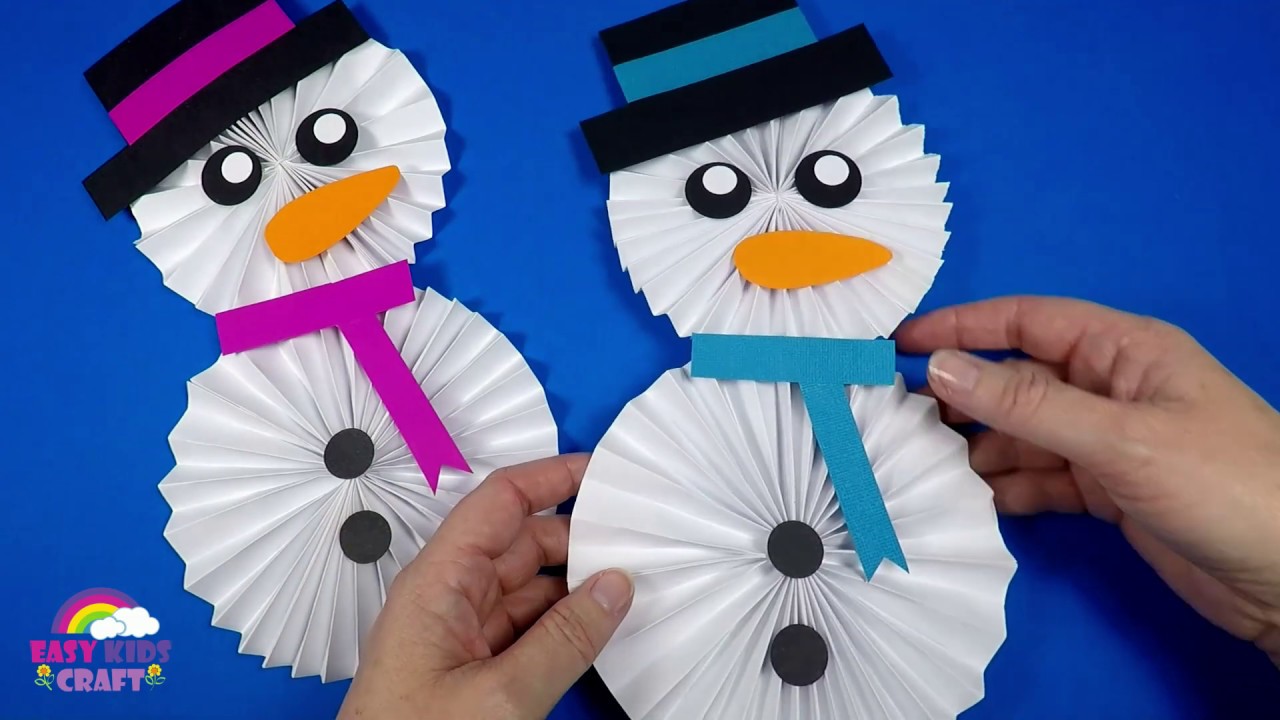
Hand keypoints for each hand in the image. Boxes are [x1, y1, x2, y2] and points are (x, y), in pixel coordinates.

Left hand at [339, 455, 633, 718]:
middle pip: (518, 541)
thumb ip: (565, 637)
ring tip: (626, 580)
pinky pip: (524, 624)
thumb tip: (614, 587)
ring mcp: (458, 633)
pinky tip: (598, 624)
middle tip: (632, 536)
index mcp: (437, 583)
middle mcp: (446, 597)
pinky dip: (563, 619)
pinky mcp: (471, 666)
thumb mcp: (502, 695)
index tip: (600, 470)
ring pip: (526, 585)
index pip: (499, 502)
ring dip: (574, 581)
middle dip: (574, 534)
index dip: (551, 477)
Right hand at [896, 297, 1279, 662]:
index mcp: (1123, 350)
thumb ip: (1027, 405)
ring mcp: (1108, 443)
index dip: (962, 327)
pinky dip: (1005, 488)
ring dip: (976, 448)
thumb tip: (943, 367)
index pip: (1026, 322)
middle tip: (896, 417)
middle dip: (961, 396)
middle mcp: (1109, 389)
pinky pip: (1040, 479)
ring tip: (921, 465)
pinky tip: (968, 500)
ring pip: (1022, 434)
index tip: (901, 343)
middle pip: (1017, 380)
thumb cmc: (1225, 484)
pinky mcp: (1109, 492)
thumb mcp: (1120, 438)